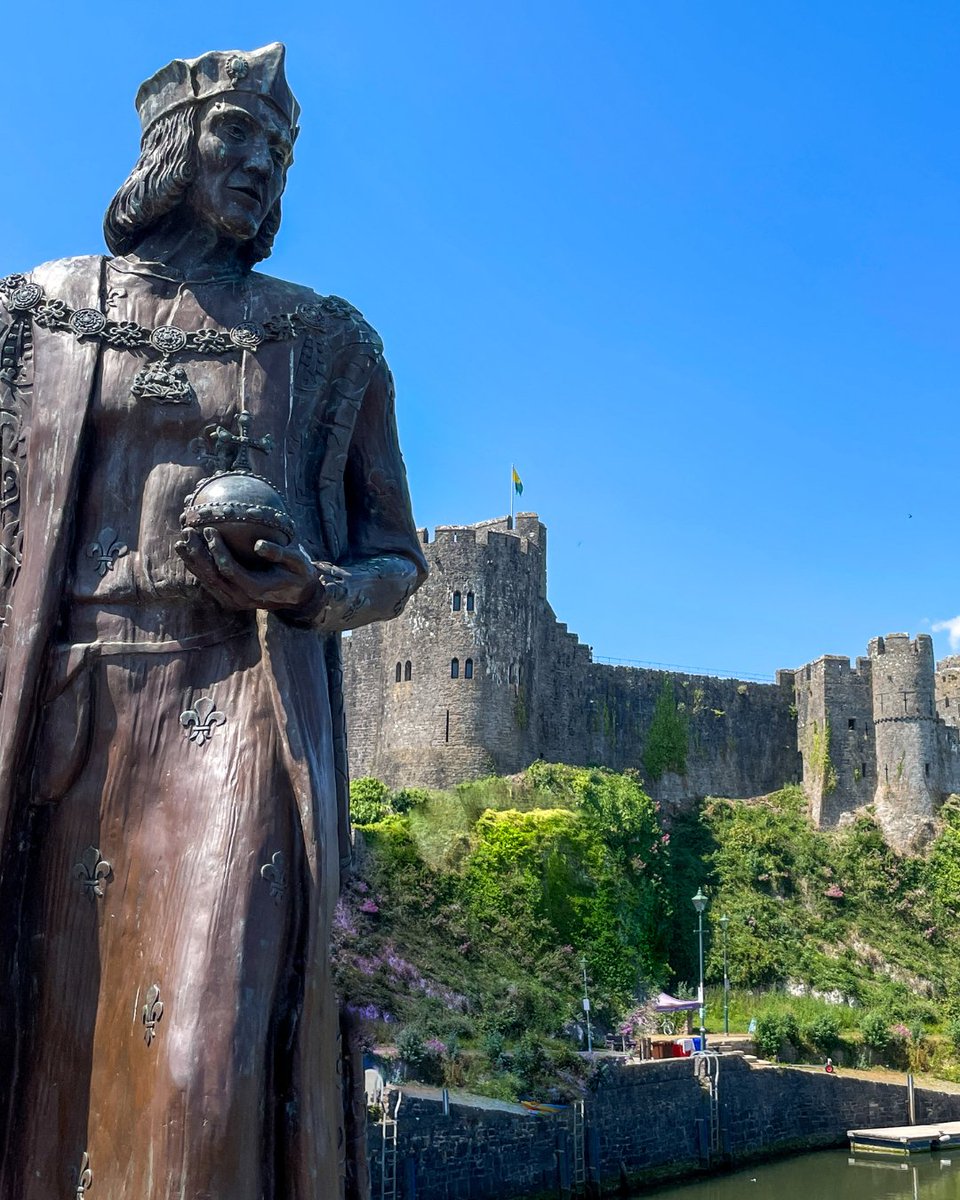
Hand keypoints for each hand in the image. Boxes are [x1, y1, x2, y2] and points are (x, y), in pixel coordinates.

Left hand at [175, 527, 321, 612]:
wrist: (298, 597)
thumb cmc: (298, 574)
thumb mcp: (297, 562)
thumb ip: (279, 553)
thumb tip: (258, 545)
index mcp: (255, 588)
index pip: (228, 568)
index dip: (216, 549)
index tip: (209, 529)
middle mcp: (241, 598)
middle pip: (212, 576)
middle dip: (197, 553)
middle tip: (187, 532)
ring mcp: (234, 601)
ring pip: (207, 581)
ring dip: (192, 562)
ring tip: (181, 542)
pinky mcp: (229, 599)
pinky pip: (209, 584)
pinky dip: (197, 569)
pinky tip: (188, 553)